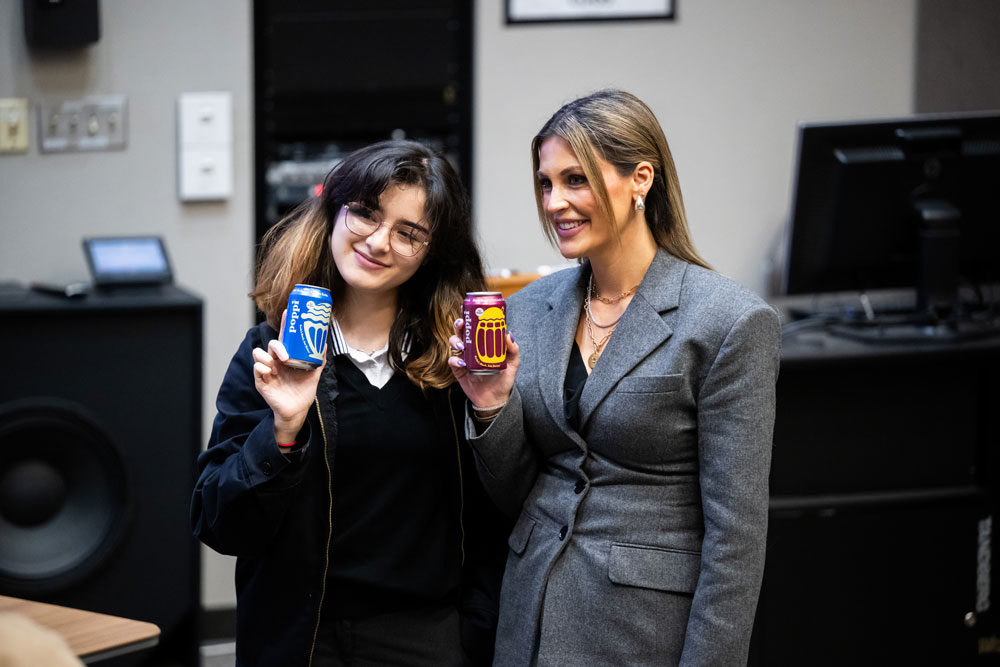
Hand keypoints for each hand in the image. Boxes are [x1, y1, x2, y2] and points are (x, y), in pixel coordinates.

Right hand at [252, 309, 325, 442]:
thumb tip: (324, 343)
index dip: (285, 324)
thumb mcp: (313, 373)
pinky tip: (270, 374)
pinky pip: (257, 369)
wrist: (297, 410)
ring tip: (276, 368)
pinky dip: (262, 369)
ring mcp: (268, 370)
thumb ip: (319, 359)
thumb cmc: (303, 390)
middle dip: (277, 347)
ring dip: (266, 358)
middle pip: (271, 344)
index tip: (288, 311)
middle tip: (285, 357)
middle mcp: (276, 361)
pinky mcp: (261, 381)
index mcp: (287, 356)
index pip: (284, 337)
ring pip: (258, 354)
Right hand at [447, 317, 519, 410]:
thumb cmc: (503, 380)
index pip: (475, 327)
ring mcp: (464, 358)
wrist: (495, 399)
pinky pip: (452, 361)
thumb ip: (513, 350)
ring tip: (462, 345)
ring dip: (455, 341)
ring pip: (453, 343)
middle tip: (462, 324)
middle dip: (459, 325)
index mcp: (483, 343)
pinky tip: (462, 362)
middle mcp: (471, 348)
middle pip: (461, 332)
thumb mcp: (513, 364)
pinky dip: (455, 359)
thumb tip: (508, 334)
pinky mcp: (458, 370)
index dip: (470, 317)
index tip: (469, 310)